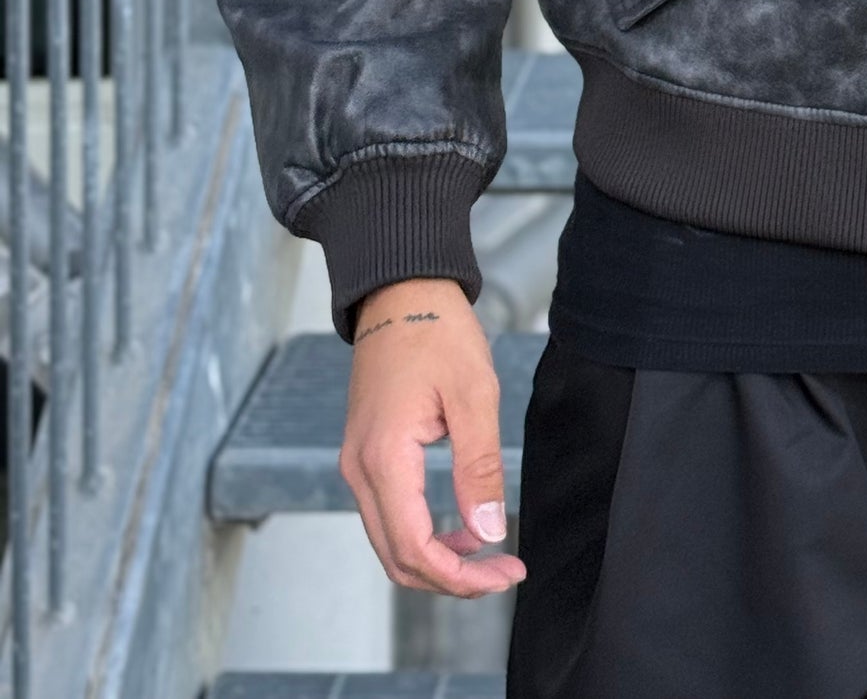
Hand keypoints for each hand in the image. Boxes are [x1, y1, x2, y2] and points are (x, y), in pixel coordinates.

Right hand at [341, 277, 526, 595]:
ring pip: (390, 543)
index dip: (461, 576)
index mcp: (384, 458)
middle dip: (452, 578)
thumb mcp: (474, 393)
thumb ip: (480, 466)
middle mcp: (360, 470)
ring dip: (437, 559)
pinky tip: (460, 527)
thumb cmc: (437, 331)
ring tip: (488, 556)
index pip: (415, 548)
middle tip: (504, 572)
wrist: (400, 292)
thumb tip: (488, 532)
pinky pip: (388, 517)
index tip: (506, 572)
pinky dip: (422, 535)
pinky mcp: (365, 456)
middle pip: (398, 558)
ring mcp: (357, 464)